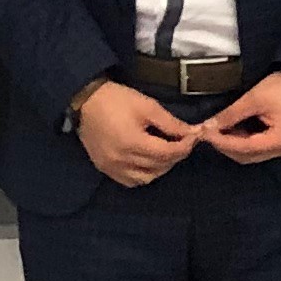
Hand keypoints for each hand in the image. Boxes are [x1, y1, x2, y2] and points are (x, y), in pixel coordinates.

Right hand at [74, 78, 197, 189]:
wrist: (85, 101)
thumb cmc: (116, 99)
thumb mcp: (147, 106)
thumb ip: (170, 122)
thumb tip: (191, 132)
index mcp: (132, 143)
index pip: (167, 153)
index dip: (185, 146)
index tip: (194, 136)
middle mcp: (121, 160)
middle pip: (159, 166)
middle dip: (176, 155)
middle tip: (184, 142)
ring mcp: (111, 167)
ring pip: (146, 178)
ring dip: (161, 168)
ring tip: (167, 152)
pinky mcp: (104, 168)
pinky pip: (130, 181)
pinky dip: (144, 175)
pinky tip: (149, 162)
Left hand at [199, 69, 280, 165]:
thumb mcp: (255, 98)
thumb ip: (230, 115)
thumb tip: (208, 126)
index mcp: (280, 141)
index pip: (244, 148)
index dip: (222, 141)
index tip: (204, 133)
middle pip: (247, 155)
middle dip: (225, 145)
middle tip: (208, 132)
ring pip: (250, 153)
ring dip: (233, 143)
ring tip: (218, 129)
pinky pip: (257, 147)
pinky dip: (242, 140)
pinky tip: (232, 129)